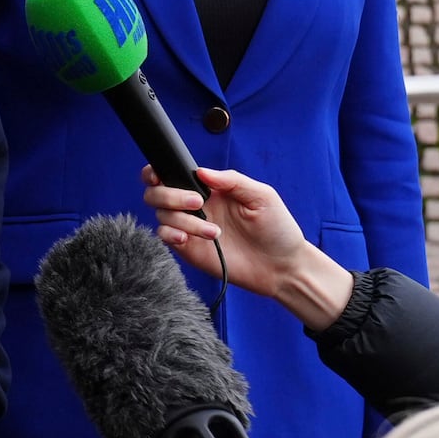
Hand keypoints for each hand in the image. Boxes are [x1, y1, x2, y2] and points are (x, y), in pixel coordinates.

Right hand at [141, 165, 352, 330]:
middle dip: (170, 195)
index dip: (156, 172)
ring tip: (213, 232)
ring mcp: (189, 227)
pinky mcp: (189, 248)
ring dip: (184, 220)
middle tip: (198, 203)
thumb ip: (231, 180)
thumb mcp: (262, 196)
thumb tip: (201, 171)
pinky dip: (170, 234)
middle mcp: (194, 206)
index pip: (171, 174)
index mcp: (209, 189)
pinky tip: (188, 238)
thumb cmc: (277, 229)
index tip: (161, 176)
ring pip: (162, 215)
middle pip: (156, 193)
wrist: (282, 266)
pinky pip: (164, 236)